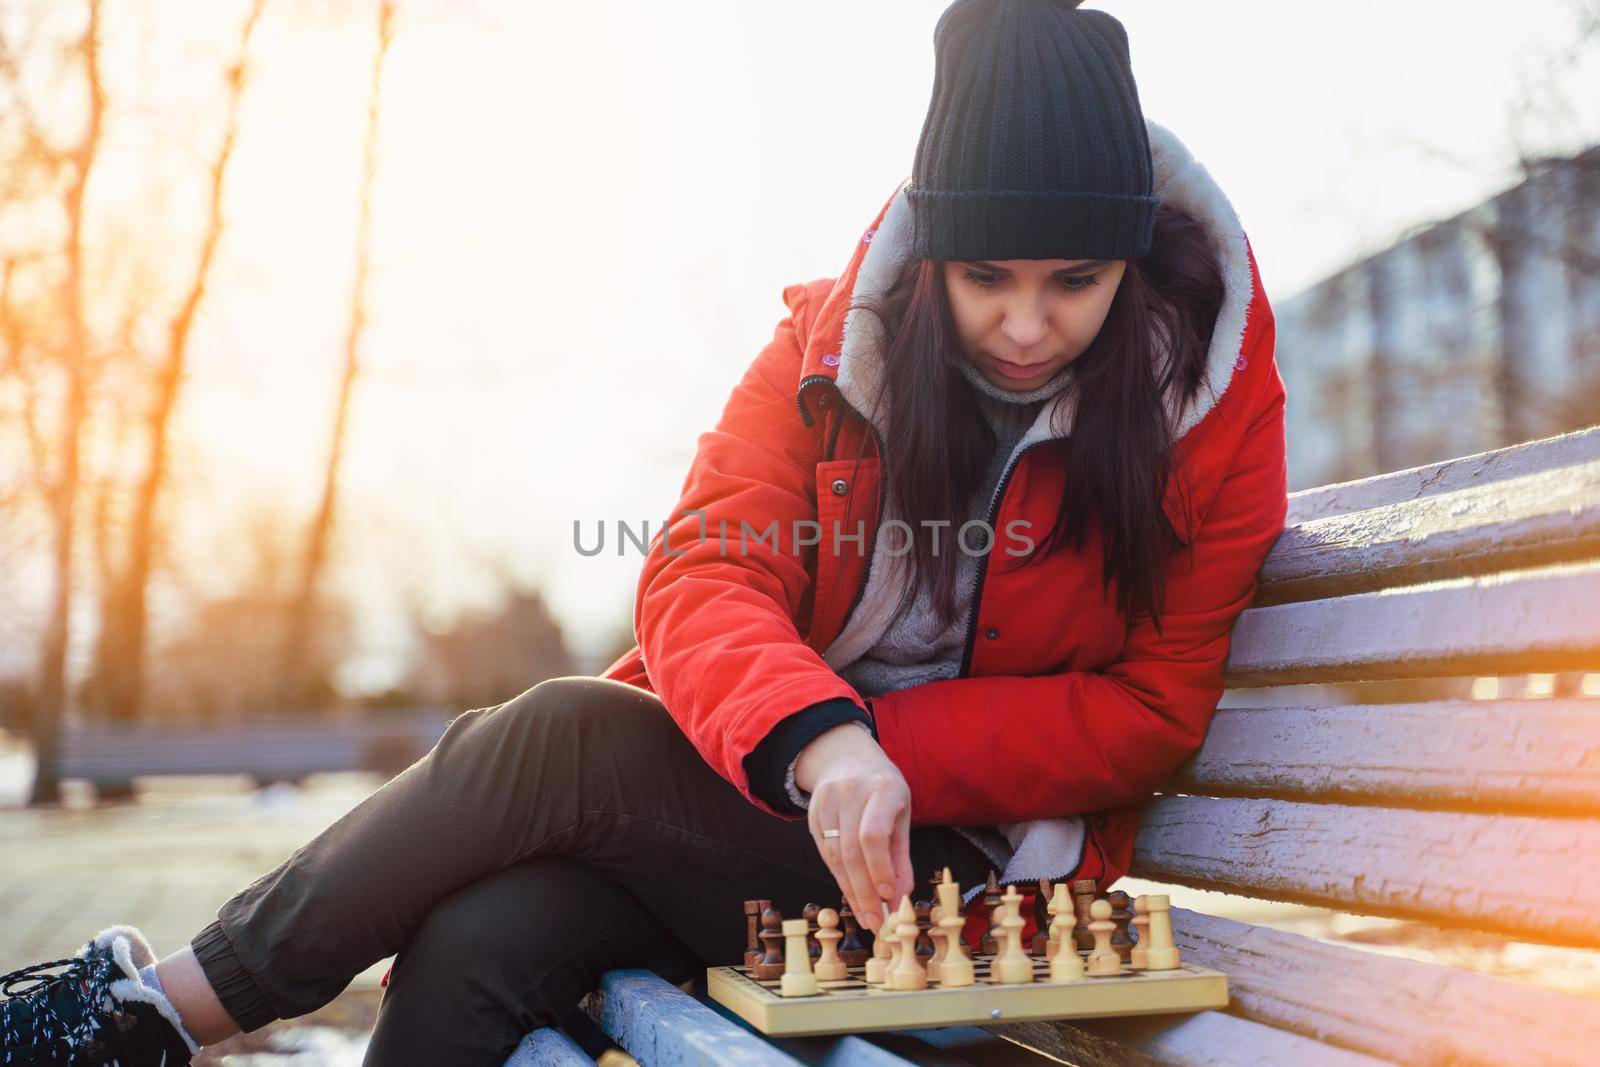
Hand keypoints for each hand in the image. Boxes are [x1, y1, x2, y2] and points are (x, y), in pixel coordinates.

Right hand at [797, 722, 913, 934]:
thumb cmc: (883, 790)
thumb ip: (900, 857)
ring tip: (865, 915)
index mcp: (882, 788)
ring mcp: (827, 800)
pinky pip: (825, 852)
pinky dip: (840, 877)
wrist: (845, 757)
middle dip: (863, 891)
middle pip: (852, 851)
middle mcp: (851, 792)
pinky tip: (851, 894)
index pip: (874, 835)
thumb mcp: (901, 814)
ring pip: (835, 855)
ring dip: (851, 890)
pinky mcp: (812, 812)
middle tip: (874, 921)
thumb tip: (899, 899)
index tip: (887, 898)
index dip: (878, 869)